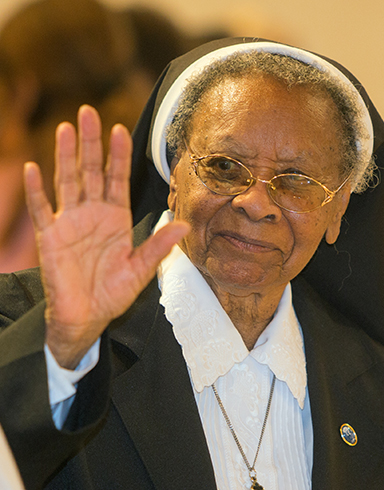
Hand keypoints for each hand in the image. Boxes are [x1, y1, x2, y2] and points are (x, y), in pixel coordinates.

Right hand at [24, 105, 188, 368]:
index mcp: (115, 218)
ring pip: (67, 181)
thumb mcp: (140, 270)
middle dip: (91, 143)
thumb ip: (157, 246)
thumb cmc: (112, 294)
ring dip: (65, 156)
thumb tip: (182, 225)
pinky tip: (33, 169)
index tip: (120, 130)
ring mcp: (70, 222)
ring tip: (65, 129)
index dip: (118, 156)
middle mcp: (92, 214)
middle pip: (91, 171)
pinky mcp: (51, 237)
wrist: (86, 316)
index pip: (117, 179)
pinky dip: (37, 191)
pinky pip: (42, 210)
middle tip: (88, 112)